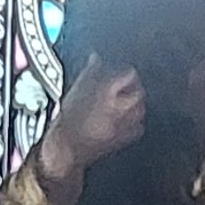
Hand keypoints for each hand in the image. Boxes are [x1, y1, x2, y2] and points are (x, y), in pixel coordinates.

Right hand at [35, 64, 144, 204]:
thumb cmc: (67, 118)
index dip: (127, 73)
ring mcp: (121, 124)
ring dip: (137, 104)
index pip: (129, 75)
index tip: (125, 73)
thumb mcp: (76, 89)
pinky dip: (135, 123)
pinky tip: (127, 120)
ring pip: (140, 110)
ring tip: (129, 102)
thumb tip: (96, 58)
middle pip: (138, 93)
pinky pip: (138, 128)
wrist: (64, 146)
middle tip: (130, 87)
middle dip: (135, 89)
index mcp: (104, 91)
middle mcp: (116, 107)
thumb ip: (90, 71)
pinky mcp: (122, 139)